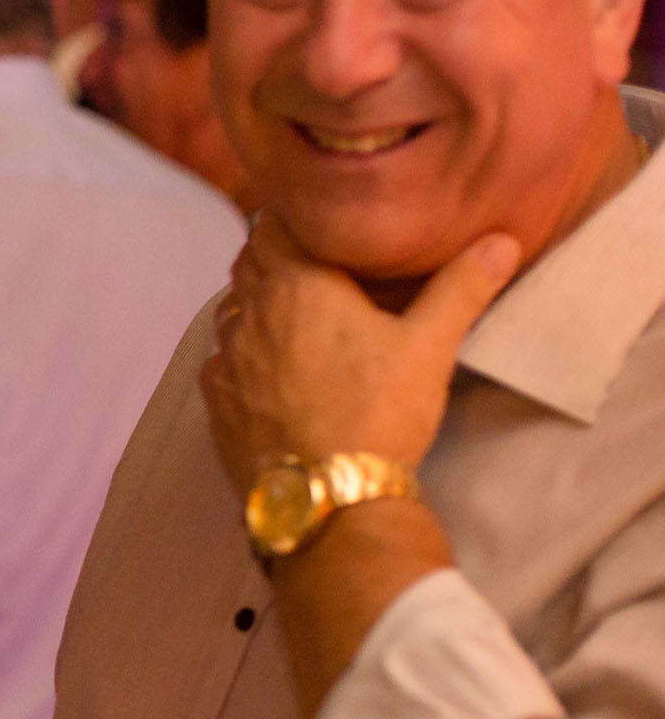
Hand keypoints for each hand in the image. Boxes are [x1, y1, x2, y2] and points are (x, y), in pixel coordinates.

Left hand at [199, 217, 523, 494]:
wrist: (328, 496)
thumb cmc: (379, 413)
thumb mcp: (430, 346)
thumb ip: (461, 288)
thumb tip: (502, 241)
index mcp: (296, 285)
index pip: (274, 226)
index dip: (293, 221)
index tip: (319, 225)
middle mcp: (249, 314)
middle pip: (250, 264)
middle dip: (277, 258)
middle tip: (314, 265)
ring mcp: (226, 359)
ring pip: (233, 310)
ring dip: (258, 304)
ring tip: (294, 314)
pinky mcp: (215, 400)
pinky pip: (221, 359)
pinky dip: (242, 353)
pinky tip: (269, 367)